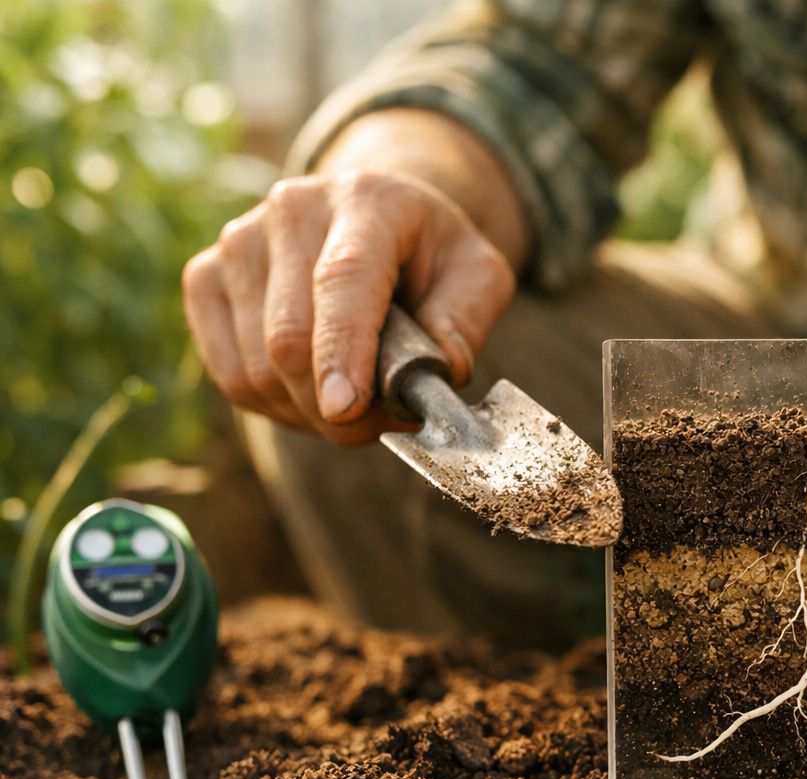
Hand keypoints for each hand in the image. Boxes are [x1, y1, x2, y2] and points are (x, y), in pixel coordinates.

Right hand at [182, 169, 514, 444]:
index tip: (345, 410)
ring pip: (255, 367)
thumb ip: (466, 322)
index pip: (343, 280)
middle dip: (333, 407)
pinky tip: (308, 394)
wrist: (375, 219)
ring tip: (350, 403)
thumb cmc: (431, 256)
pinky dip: (271, 405)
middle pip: (289, 336)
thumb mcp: (479, 276)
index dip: (341, 351)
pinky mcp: (205, 276)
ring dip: (306, 412)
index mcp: (368, 201)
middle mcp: (292, 210)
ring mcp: (239, 240)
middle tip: (377, 426)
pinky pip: (227, 373)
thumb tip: (438, 370)